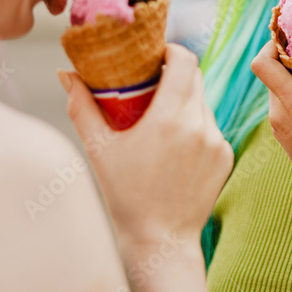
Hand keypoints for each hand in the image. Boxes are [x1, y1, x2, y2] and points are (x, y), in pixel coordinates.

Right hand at [58, 44, 233, 245]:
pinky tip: (173, 147)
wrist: (161, 240)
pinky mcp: (225, 155)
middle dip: (175, 73)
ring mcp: (217, 141)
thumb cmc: (125, 195)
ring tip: (159, 119)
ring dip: (184, 101)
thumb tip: (66, 74)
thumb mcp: (99, 149)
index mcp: (170, 118)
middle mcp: (199, 125)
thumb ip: (82, 106)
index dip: (171, 50)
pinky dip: (194, 126)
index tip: (155, 55)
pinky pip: (211, 127)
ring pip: (202, 103)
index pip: (184, 61)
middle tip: (151, 82)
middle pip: (195, 78)